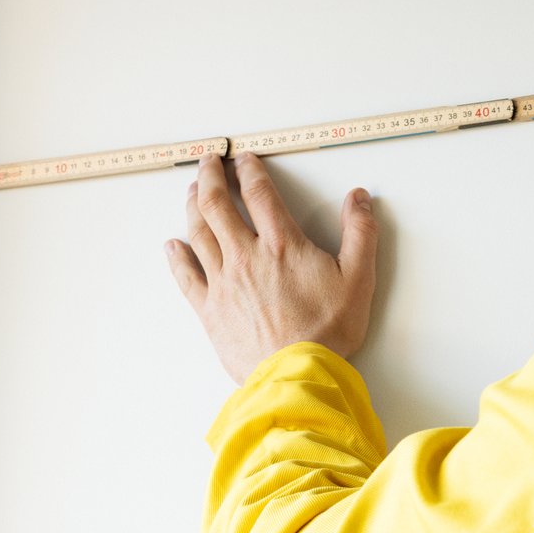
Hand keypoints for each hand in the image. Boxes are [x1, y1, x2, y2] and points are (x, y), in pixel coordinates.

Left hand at [165, 152, 378, 384]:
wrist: (298, 373)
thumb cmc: (328, 329)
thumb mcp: (360, 278)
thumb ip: (360, 233)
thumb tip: (359, 198)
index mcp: (282, 245)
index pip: (259, 194)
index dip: (249, 171)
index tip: (243, 158)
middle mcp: (246, 256)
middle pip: (218, 205)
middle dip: (210, 177)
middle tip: (208, 161)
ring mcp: (223, 282)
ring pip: (199, 233)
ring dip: (194, 207)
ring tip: (193, 191)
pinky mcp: (210, 309)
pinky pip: (186, 276)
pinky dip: (177, 257)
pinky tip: (173, 245)